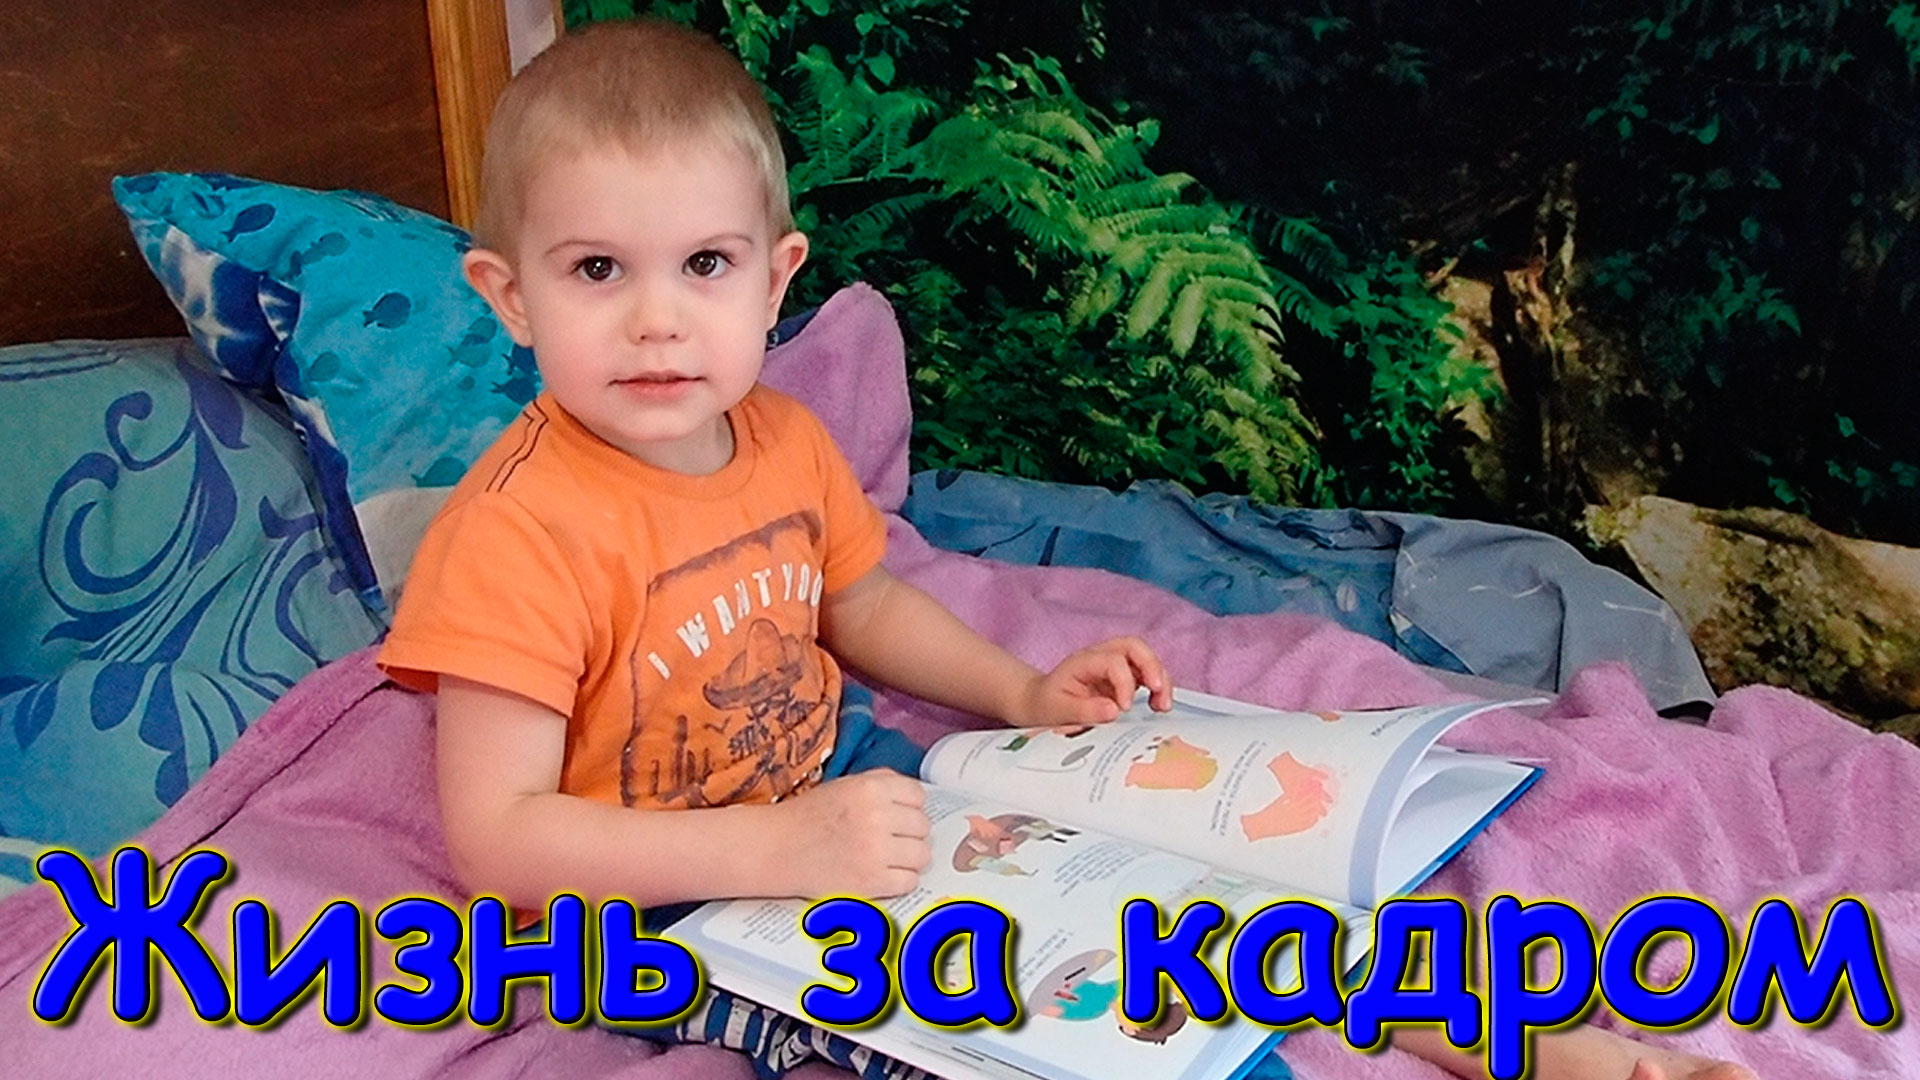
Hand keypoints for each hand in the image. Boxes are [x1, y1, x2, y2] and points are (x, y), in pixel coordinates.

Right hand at [775, 770, 930, 898]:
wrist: (774, 849)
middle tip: (890, 839)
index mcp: (870, 789)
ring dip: (909, 858)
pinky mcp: (871, 882)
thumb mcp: (844, 785)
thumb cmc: (807, 817)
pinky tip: (882, 874)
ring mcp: (875, 851)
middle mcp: (877, 817)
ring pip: (922, 855)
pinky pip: (909, 882)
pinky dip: (900, 881)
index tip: (898, 815)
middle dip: (909, 833)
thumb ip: (881, 783)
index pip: (919, 796)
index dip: (909, 807)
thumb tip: (914, 797)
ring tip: (888, 858)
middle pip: (923, 826)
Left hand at [1015, 636, 1172, 726]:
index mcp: (1084, 661)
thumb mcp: (1058, 711)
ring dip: (1161, 679)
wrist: (1041, 701)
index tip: (1124, 708)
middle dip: (1152, 667)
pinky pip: (1148, 675)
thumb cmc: (1047, 703)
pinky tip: (1158, 706)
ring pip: (1146, 659)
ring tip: (1163, 706)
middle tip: (1158, 692)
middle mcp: (1102, 657)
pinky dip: (1158, 688)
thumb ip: (1084, 711)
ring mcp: (1115, 665)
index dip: (1124, 682)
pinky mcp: (1125, 677)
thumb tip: (1114, 710)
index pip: (1113, 661)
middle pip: (1135, 646)